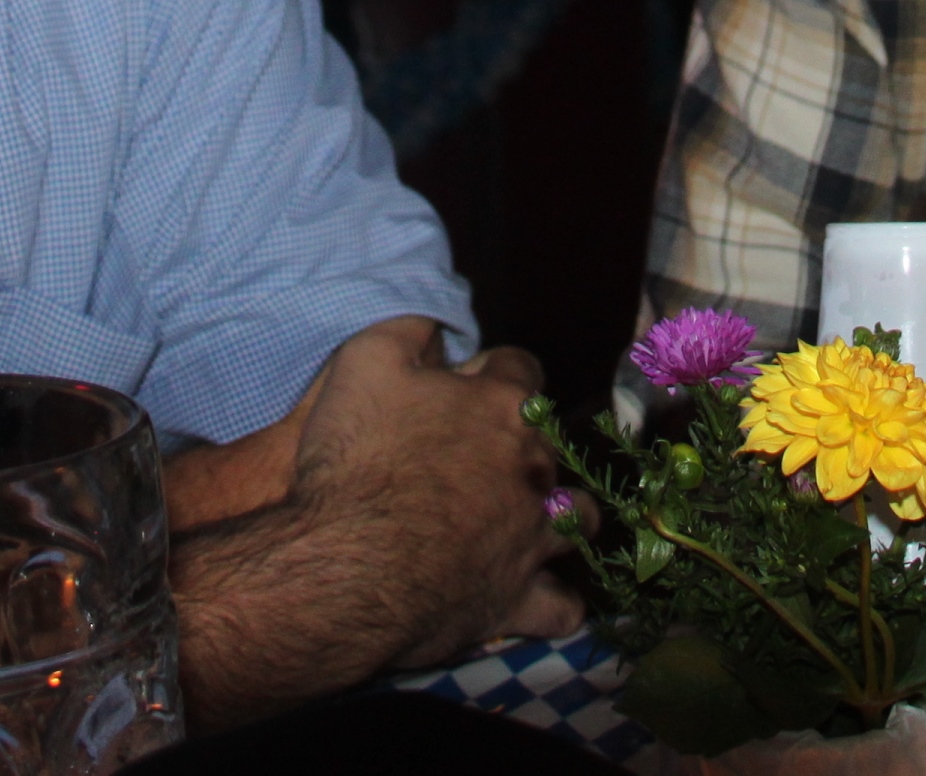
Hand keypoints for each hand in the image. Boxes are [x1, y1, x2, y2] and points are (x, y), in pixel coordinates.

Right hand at [288, 318, 579, 668]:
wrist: (348, 565)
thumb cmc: (357, 460)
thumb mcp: (367, 362)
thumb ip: (410, 328)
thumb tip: (440, 322)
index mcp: (503, 406)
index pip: (520, 367)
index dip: (489, 372)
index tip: (460, 387)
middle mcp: (534, 468)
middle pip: (548, 442)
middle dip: (520, 443)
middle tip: (473, 456)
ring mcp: (533, 537)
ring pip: (577, 516)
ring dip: (559, 513)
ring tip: (527, 518)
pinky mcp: (520, 599)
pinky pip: (561, 604)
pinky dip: (553, 598)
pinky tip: (540, 592)